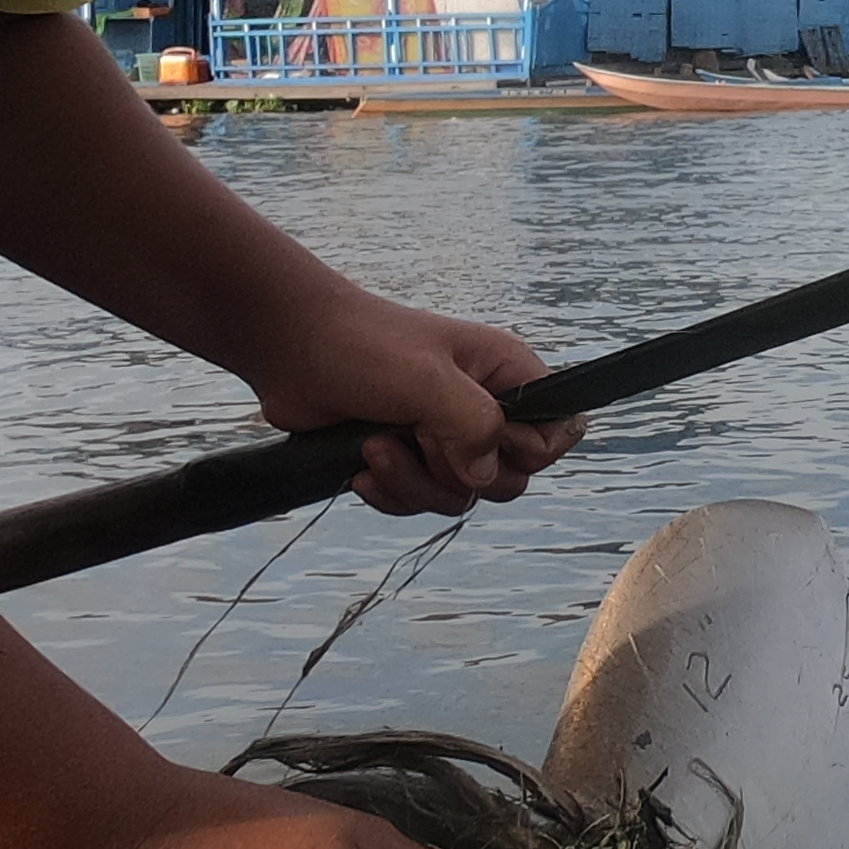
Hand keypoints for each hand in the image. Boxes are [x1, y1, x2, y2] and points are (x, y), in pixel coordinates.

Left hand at [241, 287, 586, 515]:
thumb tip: (485, 476)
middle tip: (417, 436)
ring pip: (459, 497)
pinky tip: (360, 467)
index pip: (557, 432)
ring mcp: (445, 437)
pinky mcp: (408, 460)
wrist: (291, 349)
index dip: (527, 449)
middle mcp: (485, 409)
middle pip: (507, 478)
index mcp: (506, 375)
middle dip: (455, 472)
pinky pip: (419, 503)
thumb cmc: (361, 345)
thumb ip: (473, 425)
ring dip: (412, 482)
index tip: (483, 437)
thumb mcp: (426, 378)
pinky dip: (390, 494)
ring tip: (373, 447)